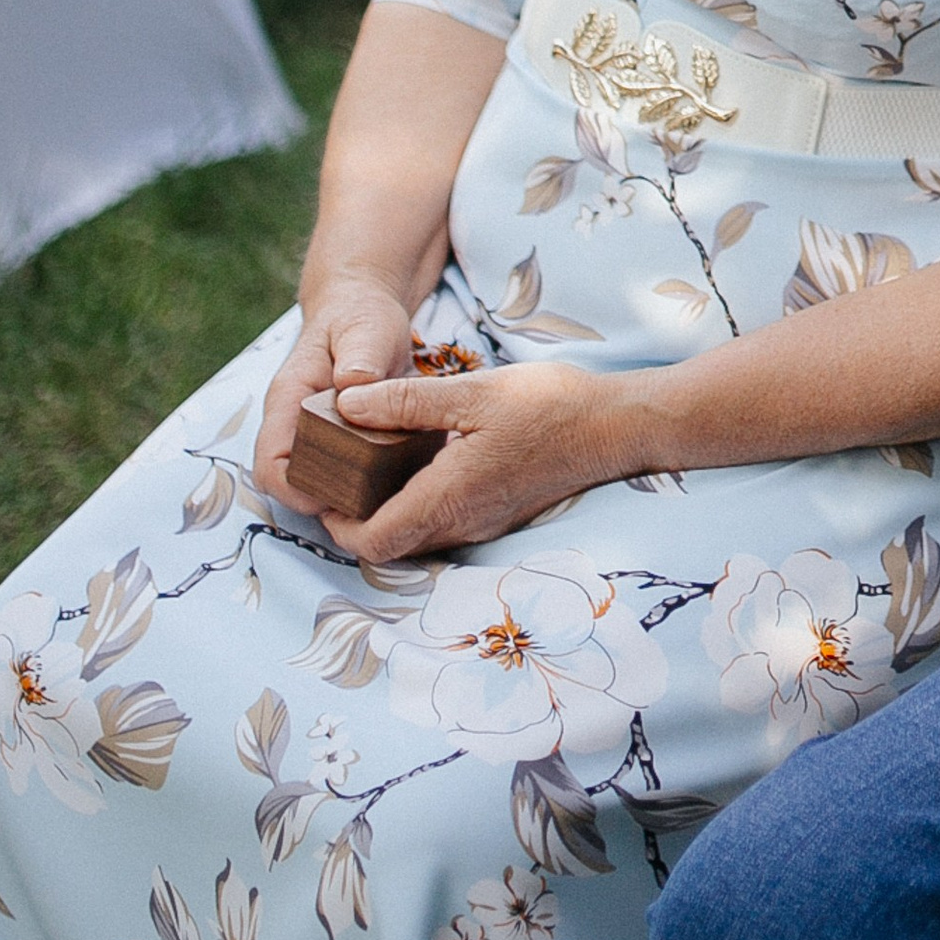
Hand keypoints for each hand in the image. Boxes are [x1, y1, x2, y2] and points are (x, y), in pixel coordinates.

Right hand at [252, 276, 423, 505]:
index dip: (293, 489)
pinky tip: (401, 481)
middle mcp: (295, 426)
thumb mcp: (365, 328)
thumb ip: (360, 354)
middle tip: (371, 503)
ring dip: (349, 497)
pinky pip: (346, 476)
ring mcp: (316, 437)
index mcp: (289, 401)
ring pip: (320, 486)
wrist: (363, 313)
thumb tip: (353, 383)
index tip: (329, 498)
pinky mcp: (341, 444)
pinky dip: (368, 485)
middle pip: (293, 484)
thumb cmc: (359, 317)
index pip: (270, 463)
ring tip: (390, 496)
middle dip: (326, 501)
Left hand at [326, 362, 643, 557]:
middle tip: (337, 472)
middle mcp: (462, 524)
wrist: (618, 428)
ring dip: (387, 511)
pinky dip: (418, 502)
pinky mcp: (499, 513)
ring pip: (416, 536)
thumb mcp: (472, 392)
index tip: (321, 487)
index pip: (371, 542)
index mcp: (448, 499)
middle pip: (389, 546)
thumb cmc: (551, 407)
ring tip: (370, 463)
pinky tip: (420, 460)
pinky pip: (444, 523)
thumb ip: (404, 402)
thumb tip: (345, 403)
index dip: (335, 524)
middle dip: (354, 518)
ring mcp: (483, 523)